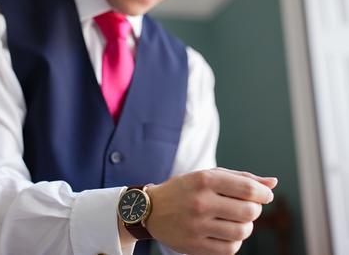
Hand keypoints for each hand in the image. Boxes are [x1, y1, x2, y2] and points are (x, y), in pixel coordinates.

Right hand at [145, 167, 277, 254]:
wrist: (150, 210)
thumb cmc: (185, 189)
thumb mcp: (207, 176)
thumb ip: (240, 178)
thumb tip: (273, 183)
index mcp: (203, 180)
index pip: (248, 188)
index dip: (263, 193)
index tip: (263, 196)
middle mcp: (200, 202)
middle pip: (249, 211)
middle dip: (255, 209)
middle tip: (247, 207)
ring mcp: (196, 226)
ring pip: (242, 231)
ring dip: (246, 226)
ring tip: (238, 220)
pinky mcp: (194, 245)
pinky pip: (230, 248)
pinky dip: (235, 241)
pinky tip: (226, 232)